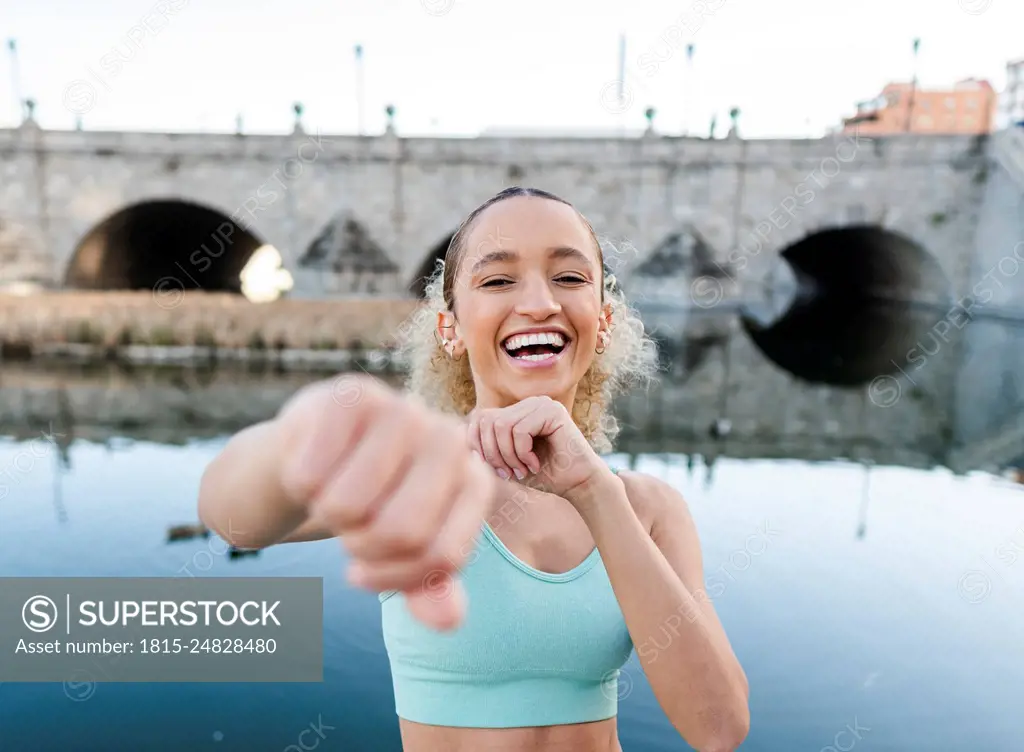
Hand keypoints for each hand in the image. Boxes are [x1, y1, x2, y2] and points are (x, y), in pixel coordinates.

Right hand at [277, 375, 496, 630]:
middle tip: (349, 530)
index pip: (442, 556)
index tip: (364, 574)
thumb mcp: (403, 547)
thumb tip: (448, 620)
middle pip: (400, 531)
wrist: (319, 446)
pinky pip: (311, 474)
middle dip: (359, 547)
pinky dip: (300, 484)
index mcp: (473, 480)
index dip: (394, 579)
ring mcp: (403, 410)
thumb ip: (428, 585)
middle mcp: (448, 439)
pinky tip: (312, 466)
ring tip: (334, 493)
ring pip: (348, 505)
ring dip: (327, 513)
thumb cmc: (372, 501)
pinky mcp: (352, 394)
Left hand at [465, 396, 605, 500]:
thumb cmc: (543, 476)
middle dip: (492, 453)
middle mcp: (527, 403)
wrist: (578, 485)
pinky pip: (520, 429)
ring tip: (523, 470)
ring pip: (502, 426)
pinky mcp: (552, 410)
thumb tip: (456, 437)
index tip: (496, 470)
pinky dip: (522, 453)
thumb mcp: (506, 463)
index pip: (479, 418)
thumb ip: (484, 450)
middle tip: (509, 473)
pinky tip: (535, 464)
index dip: (478, 446)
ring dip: (509, 456)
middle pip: (487, 420)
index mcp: (515, 412)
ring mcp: (540, 403)